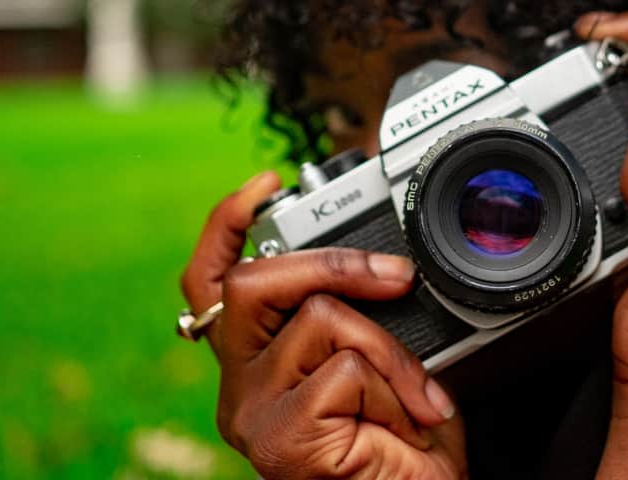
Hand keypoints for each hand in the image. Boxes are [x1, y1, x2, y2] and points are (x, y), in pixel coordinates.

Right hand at [180, 172, 466, 478]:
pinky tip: (404, 427)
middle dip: (334, 263)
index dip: (227, 225)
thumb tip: (379, 262)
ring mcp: (253, 415)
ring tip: (415, 400)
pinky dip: (394, 390)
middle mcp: (239, 388)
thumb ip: (351, 316)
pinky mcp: (280, 440)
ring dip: (391, 353)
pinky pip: (346, 369)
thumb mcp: (375, 363)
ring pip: (319, 319)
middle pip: (250, 283)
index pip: (212, 284)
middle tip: (398, 277)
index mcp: (254, 364)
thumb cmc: (404, 446)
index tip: (264, 182)